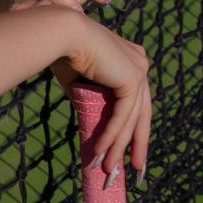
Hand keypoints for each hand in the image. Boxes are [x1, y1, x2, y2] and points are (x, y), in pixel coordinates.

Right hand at [53, 17, 150, 177]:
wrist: (60, 34)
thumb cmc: (62, 53)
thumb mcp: (80, 82)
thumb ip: (90, 100)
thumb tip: (90, 121)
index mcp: (130, 59)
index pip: (136, 100)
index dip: (134, 127)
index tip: (131, 149)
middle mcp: (139, 62)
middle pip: (142, 112)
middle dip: (138, 143)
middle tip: (135, 168)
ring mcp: (139, 69)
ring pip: (131, 118)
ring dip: (118, 146)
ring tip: (107, 168)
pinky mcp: (132, 77)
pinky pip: (123, 115)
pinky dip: (111, 135)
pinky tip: (100, 151)